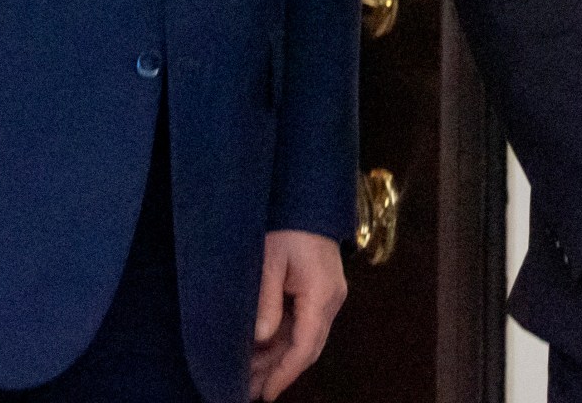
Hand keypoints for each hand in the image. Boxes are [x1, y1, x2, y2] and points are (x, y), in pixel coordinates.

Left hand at [249, 229, 345, 399]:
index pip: (305, 345)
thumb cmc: (286, 225)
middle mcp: (330, 300)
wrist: (306, 199)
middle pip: (307, 348)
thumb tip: (262, 338)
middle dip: (280, 373)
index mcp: (321, 293)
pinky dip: (282, 341)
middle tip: (250, 393)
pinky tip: (261, 352)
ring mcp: (328, 297)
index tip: (267, 394)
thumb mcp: (270, 259)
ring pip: (304, 339)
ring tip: (250, 379)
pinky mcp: (320, 292)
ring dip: (279, 359)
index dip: (285, 373)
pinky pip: (302, 325)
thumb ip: (267, 299)